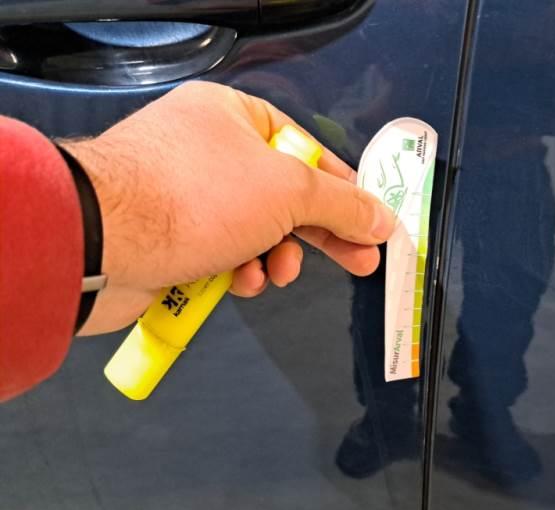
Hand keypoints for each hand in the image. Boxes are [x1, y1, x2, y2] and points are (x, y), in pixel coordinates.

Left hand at [62, 81, 395, 334]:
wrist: (104, 243)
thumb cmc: (195, 198)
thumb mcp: (289, 193)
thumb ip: (342, 205)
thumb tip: (381, 218)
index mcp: (232, 116)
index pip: (306, 150)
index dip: (343, 188)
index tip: (371, 221)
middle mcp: (208, 150)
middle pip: (285, 195)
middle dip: (319, 234)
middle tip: (360, 261)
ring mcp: (187, 195)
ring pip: (256, 230)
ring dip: (274, 257)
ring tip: (275, 272)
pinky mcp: (171, 235)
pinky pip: (224, 251)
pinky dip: (238, 269)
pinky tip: (238, 280)